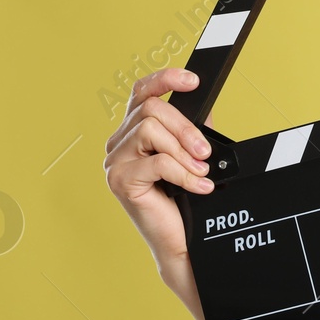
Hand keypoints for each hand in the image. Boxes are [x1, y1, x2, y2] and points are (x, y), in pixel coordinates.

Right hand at [102, 66, 216, 319]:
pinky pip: (157, 163)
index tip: (193, 80)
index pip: (142, 92)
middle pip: (152, 109)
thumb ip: (194, 129)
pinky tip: (198, 186)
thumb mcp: (193, 155)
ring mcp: (114, 161)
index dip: (165, 78)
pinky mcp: (120, 181)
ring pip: (151, 131)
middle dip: (185, 128)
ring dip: (184, 152)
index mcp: (134, 131)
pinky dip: (184, 174)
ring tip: (200, 172)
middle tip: (205, 152)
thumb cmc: (184, 199)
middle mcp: (119, 143)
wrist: (180, 241)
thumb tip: (204, 105)